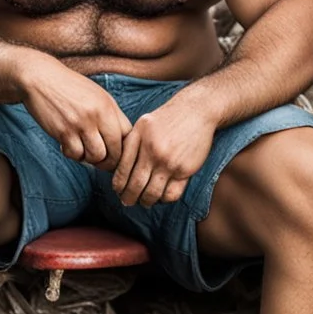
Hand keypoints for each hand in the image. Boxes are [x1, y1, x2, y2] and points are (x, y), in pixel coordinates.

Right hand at [21, 59, 131, 169]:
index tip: (116, 151)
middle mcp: (98, 115)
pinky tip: (68, 145)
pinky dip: (73, 154)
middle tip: (101, 162)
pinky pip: (75, 154)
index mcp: (109, 105)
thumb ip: (109, 115)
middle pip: (116, 151)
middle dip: (110, 161)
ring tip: (82, 150)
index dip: (124, 148)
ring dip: (90, 158)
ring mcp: (81, 124)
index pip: (128, 135)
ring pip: (97, 156)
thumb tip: (120, 140)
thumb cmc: (69, 87)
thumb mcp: (96, 95)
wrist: (41, 78)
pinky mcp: (64, 131)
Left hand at [112, 90, 215, 206]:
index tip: (118, 191)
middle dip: (128, 198)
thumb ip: (130, 143)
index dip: (118, 185)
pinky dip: (164, 200)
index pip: (123, 171)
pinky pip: (171, 194)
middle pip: (136, 185)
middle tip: (127, 202)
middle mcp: (152, 152)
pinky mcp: (185, 170)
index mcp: (138, 140)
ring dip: (146, 201)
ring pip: (152, 193)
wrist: (196, 111)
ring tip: (144, 202)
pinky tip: (161, 197)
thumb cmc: (167, 119)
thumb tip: (117, 167)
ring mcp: (169, 163)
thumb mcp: (143, 125)